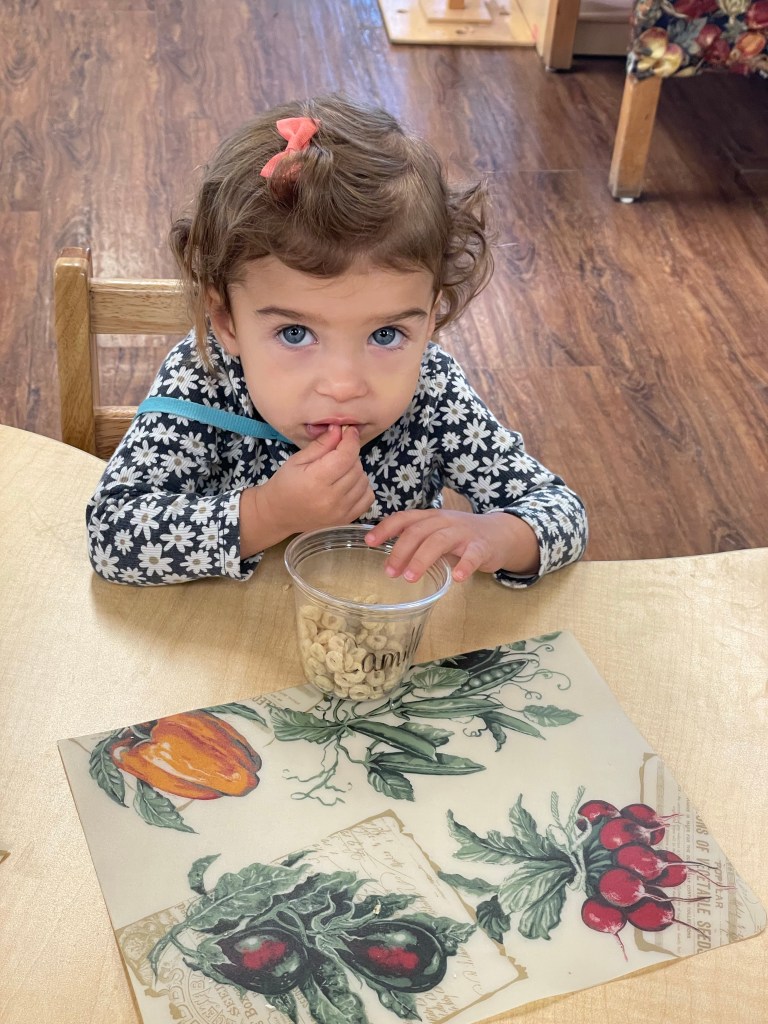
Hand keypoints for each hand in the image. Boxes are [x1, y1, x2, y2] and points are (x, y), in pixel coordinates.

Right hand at [240, 426, 372, 555]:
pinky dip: (362, 487)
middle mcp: (331, 498)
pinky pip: (368, 498)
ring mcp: (340, 511)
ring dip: (356, 471)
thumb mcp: (298, 460)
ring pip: (364, 481)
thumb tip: (339, 429)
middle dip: (351, 455)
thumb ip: (321, 444)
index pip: (345, 456)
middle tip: (338, 454)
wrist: (279, 514)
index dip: (351, 440)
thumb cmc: (286, 483)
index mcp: (315, 480)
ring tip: (341, 471)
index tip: (350, 432)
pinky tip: (349, 485)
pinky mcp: (346, 520)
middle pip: (356, 468)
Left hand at [365, 509, 539, 582]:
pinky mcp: (482, 547)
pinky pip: (472, 555)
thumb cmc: (461, 536)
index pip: (405, 518)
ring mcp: (464, 533)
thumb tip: (388, 558)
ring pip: (439, 541)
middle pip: (418, 531)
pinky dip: (464, 565)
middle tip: (389, 572)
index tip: (369, 542)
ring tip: (410, 578)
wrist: (500, 533)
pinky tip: (457, 578)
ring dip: (422, 559)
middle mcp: (445, 521)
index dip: (386, 528)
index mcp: (431, 518)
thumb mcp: (437, 532)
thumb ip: (417, 541)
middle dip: (401, 551)